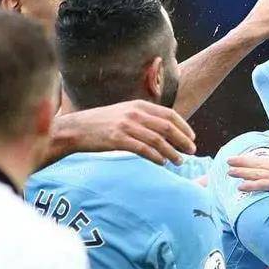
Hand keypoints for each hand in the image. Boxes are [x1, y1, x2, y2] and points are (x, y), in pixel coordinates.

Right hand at [58, 100, 195, 165]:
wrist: (77, 129)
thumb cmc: (102, 123)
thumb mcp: (124, 113)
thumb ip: (144, 118)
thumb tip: (165, 130)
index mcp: (138, 105)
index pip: (169, 115)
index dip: (184, 127)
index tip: (192, 138)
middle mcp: (134, 114)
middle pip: (167, 127)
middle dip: (183, 140)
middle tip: (192, 151)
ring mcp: (126, 126)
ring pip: (157, 140)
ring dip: (172, 152)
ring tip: (179, 161)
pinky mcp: (118, 140)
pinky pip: (143, 150)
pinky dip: (156, 157)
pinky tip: (162, 163)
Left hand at [227, 154, 268, 204]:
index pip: (267, 162)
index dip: (252, 160)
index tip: (239, 159)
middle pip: (261, 164)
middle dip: (243, 162)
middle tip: (228, 160)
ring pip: (260, 173)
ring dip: (244, 172)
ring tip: (230, 172)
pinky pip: (265, 185)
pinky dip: (252, 185)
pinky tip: (241, 187)